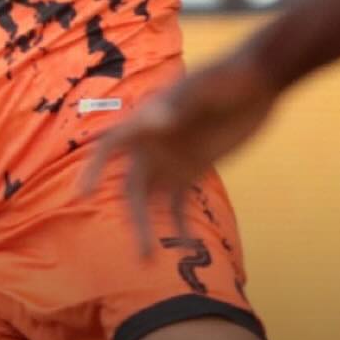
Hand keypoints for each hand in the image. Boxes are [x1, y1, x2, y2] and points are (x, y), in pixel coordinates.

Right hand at [86, 51, 281, 252]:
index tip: (83, 193)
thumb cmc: (225, 76)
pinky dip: (180, 225)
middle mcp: (151, 145)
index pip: (110, 147)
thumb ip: (178, 104)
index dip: (93, 168)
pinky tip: (187, 248)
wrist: (256, 80)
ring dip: (149, 229)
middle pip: (131, 187)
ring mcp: (171, 159)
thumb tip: (157, 122)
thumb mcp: (202, 89)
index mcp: (145, 122)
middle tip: (142, 255)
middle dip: (133, 220)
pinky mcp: (194, 169)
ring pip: (151, 201)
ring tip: (150, 263)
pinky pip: (179, 202)